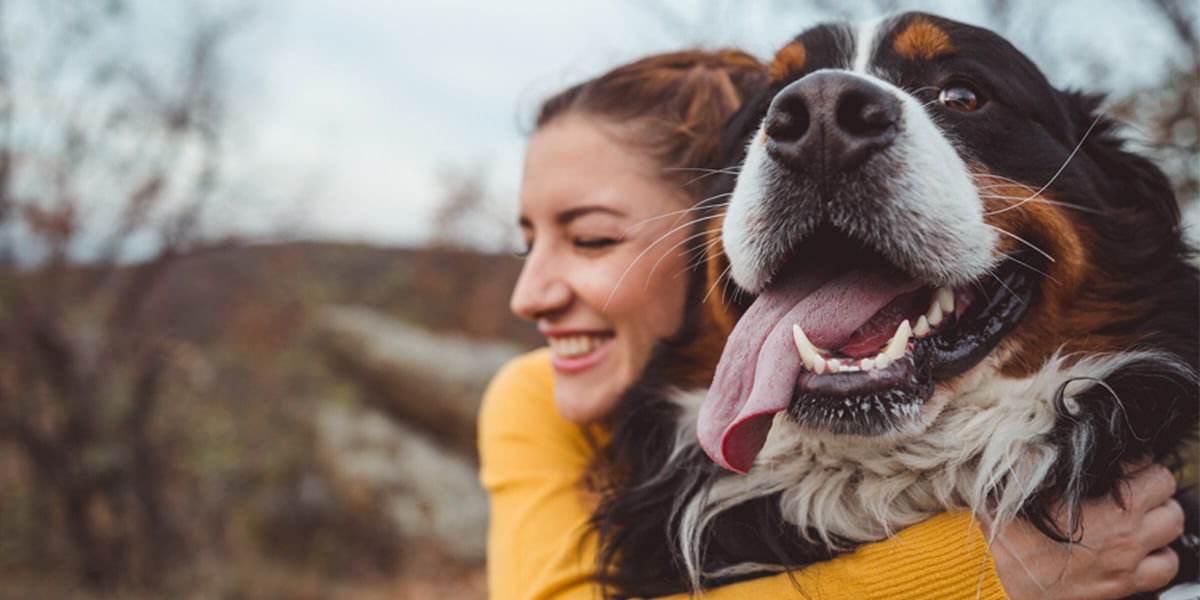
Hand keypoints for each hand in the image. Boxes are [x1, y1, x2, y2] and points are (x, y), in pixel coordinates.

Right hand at [982, 460, 1184, 599]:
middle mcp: (1127, 530)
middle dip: (1150, 483)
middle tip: (1130, 484)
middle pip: (1167, 490)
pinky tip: (1140, 548)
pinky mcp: (1125, 583)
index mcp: (1111, 503)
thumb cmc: (1011, 533)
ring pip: (1173, 525)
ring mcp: (1129, 559)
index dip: (1133, 459)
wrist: (1001, 579)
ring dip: (1159, 515)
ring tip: (1138, 514)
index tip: (1119, 463)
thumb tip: (1076, 446)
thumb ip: (1062, 467)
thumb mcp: (1031, 487)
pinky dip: (1160, 554)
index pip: (1148, 465)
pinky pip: (1166, 566)